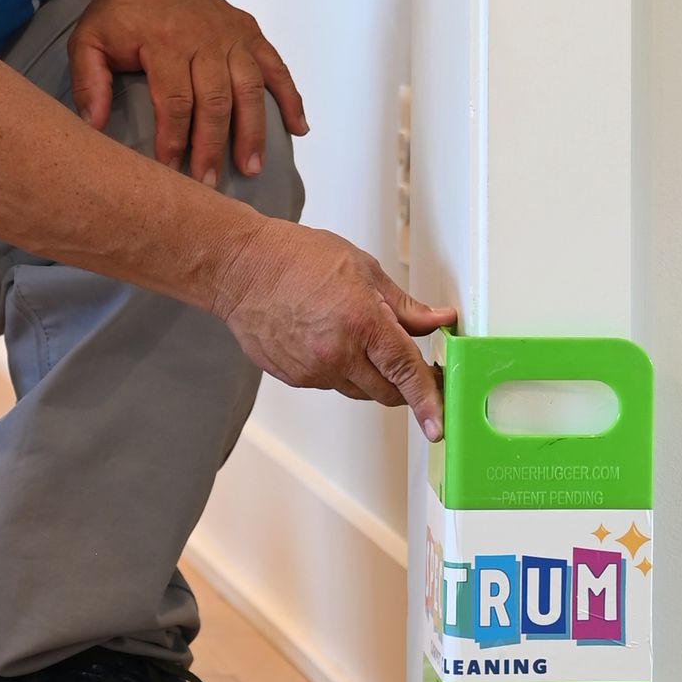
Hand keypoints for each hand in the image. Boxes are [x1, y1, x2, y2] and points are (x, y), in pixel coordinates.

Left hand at [69, 0, 307, 182]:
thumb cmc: (123, 14)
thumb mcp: (89, 39)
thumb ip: (89, 81)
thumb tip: (94, 125)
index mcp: (163, 39)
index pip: (175, 98)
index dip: (174, 138)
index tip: (171, 171)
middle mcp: (204, 36)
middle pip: (215, 99)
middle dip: (213, 146)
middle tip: (209, 184)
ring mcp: (233, 35)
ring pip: (249, 88)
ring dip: (253, 131)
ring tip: (251, 168)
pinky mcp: (252, 35)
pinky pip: (277, 68)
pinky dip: (291, 98)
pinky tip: (299, 129)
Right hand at [209, 216, 453, 437]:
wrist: (242, 269)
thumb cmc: (296, 258)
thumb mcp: (362, 268)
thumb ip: (404, 304)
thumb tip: (437, 320)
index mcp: (361, 322)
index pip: (406, 371)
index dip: (428, 400)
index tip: (439, 424)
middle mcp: (338, 353)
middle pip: (387, 392)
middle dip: (403, 384)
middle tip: (406, 361)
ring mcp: (313, 370)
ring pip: (359, 390)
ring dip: (369, 374)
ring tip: (352, 333)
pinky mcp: (295, 378)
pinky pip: (330, 383)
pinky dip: (338, 368)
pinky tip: (326, 338)